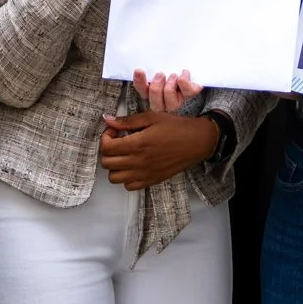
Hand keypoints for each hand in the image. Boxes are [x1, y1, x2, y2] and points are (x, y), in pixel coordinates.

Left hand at [98, 110, 219, 190]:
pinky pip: (129, 186)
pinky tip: (133, 166)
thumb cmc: (175, 127)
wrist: (196, 142)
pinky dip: (126, 178)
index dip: (105, 137)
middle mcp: (138, 162)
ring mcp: (144, 174)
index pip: (106, 147)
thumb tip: (107, 119)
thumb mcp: (151, 117)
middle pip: (106, 163)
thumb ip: (127, 121)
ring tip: (123, 155)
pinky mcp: (152, 181)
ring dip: (114, 166)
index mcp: (137, 144)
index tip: (114, 131)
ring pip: (114, 178)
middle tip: (117, 142)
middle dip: (107, 151)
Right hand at [132, 69, 200, 112]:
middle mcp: (163, 101)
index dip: (139, 83)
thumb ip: (148, 65)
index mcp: (150, 93)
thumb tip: (137, 58)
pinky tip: (184, 72)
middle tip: (160, 74)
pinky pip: (189, 92)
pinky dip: (185, 83)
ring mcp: (178, 100)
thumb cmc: (167, 66)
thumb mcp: (157, 64)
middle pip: (156, 105)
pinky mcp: (190, 93)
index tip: (139, 70)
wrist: (189, 68)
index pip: (142, 91)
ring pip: (172, 104)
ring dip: (170, 88)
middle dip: (156, 88)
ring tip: (173, 75)